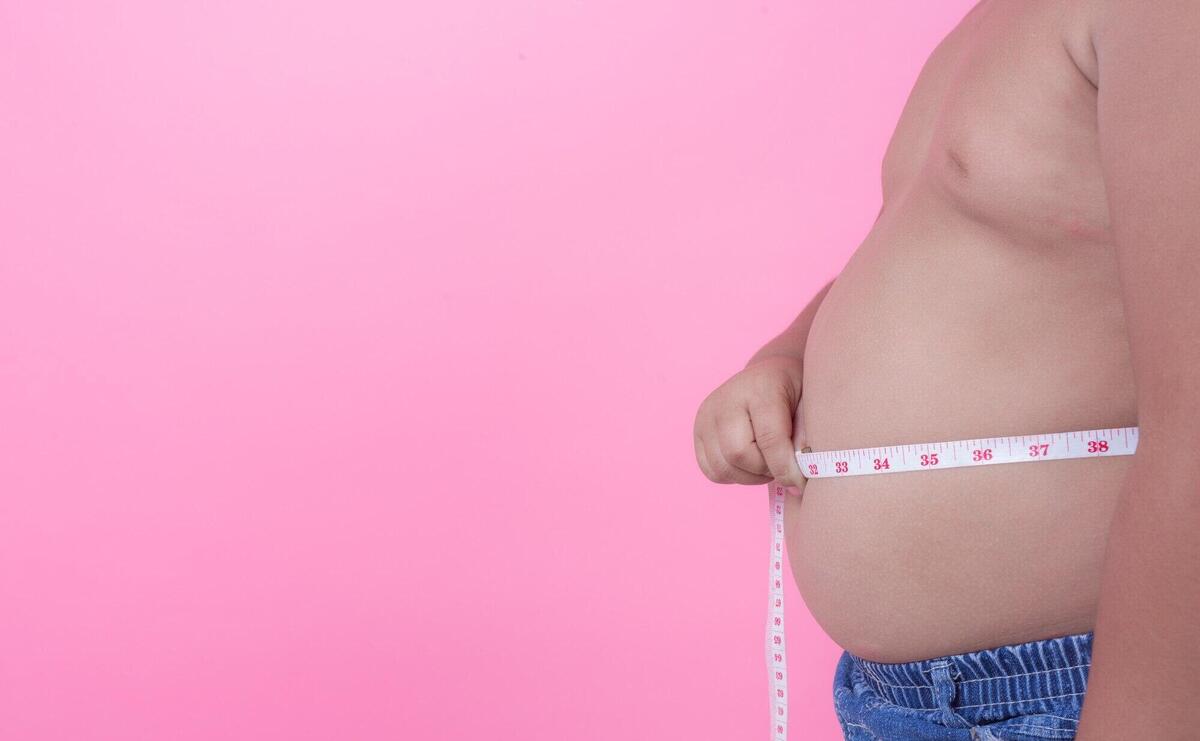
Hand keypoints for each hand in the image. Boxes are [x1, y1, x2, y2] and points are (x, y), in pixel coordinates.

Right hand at [693, 355, 806, 489]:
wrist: (768, 375)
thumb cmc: (794, 392)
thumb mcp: (811, 406)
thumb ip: (807, 437)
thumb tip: (800, 475)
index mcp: (760, 388)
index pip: (769, 438)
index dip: (786, 468)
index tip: (800, 483)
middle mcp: (725, 400)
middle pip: (738, 454)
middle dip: (765, 471)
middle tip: (783, 467)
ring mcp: (706, 415)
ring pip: (723, 467)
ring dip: (751, 477)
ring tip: (769, 463)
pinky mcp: (697, 431)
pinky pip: (712, 470)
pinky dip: (734, 476)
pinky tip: (750, 462)